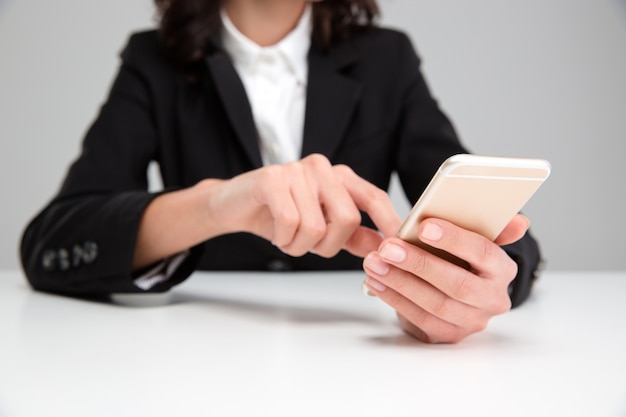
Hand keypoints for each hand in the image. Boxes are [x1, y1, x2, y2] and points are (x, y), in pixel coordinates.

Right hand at [205, 154, 400, 257]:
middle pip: (347, 218)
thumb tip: (383, 247)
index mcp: (340, 176)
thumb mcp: (321, 227)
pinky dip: (283, 239)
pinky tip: (276, 234)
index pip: (374, 197)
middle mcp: (322, 168)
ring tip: (288, 239)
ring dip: (300, 247)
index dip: (389, 221)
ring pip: (315, 227)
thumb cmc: (278, 214)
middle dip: (329, 246)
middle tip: (310, 247)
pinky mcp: (271, 178)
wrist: (233, 205)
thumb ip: (353, 236)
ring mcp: (296, 170)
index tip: (398, 247)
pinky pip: (289, 222)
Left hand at [362, 214, 529, 342]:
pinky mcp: (449, 335)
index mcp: (502, 269)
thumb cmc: (457, 259)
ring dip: (400, 281)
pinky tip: (376, 282)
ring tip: (375, 262)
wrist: (448, 292)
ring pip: (435, 303)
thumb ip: (487, 227)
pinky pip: (420, 318)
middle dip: (418, 264)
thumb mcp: (469, 239)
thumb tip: (520, 222)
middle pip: (457, 283)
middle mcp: (493, 299)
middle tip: (388, 247)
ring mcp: (472, 321)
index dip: (454, 239)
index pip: (483, 252)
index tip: (424, 226)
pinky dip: (395, 298)